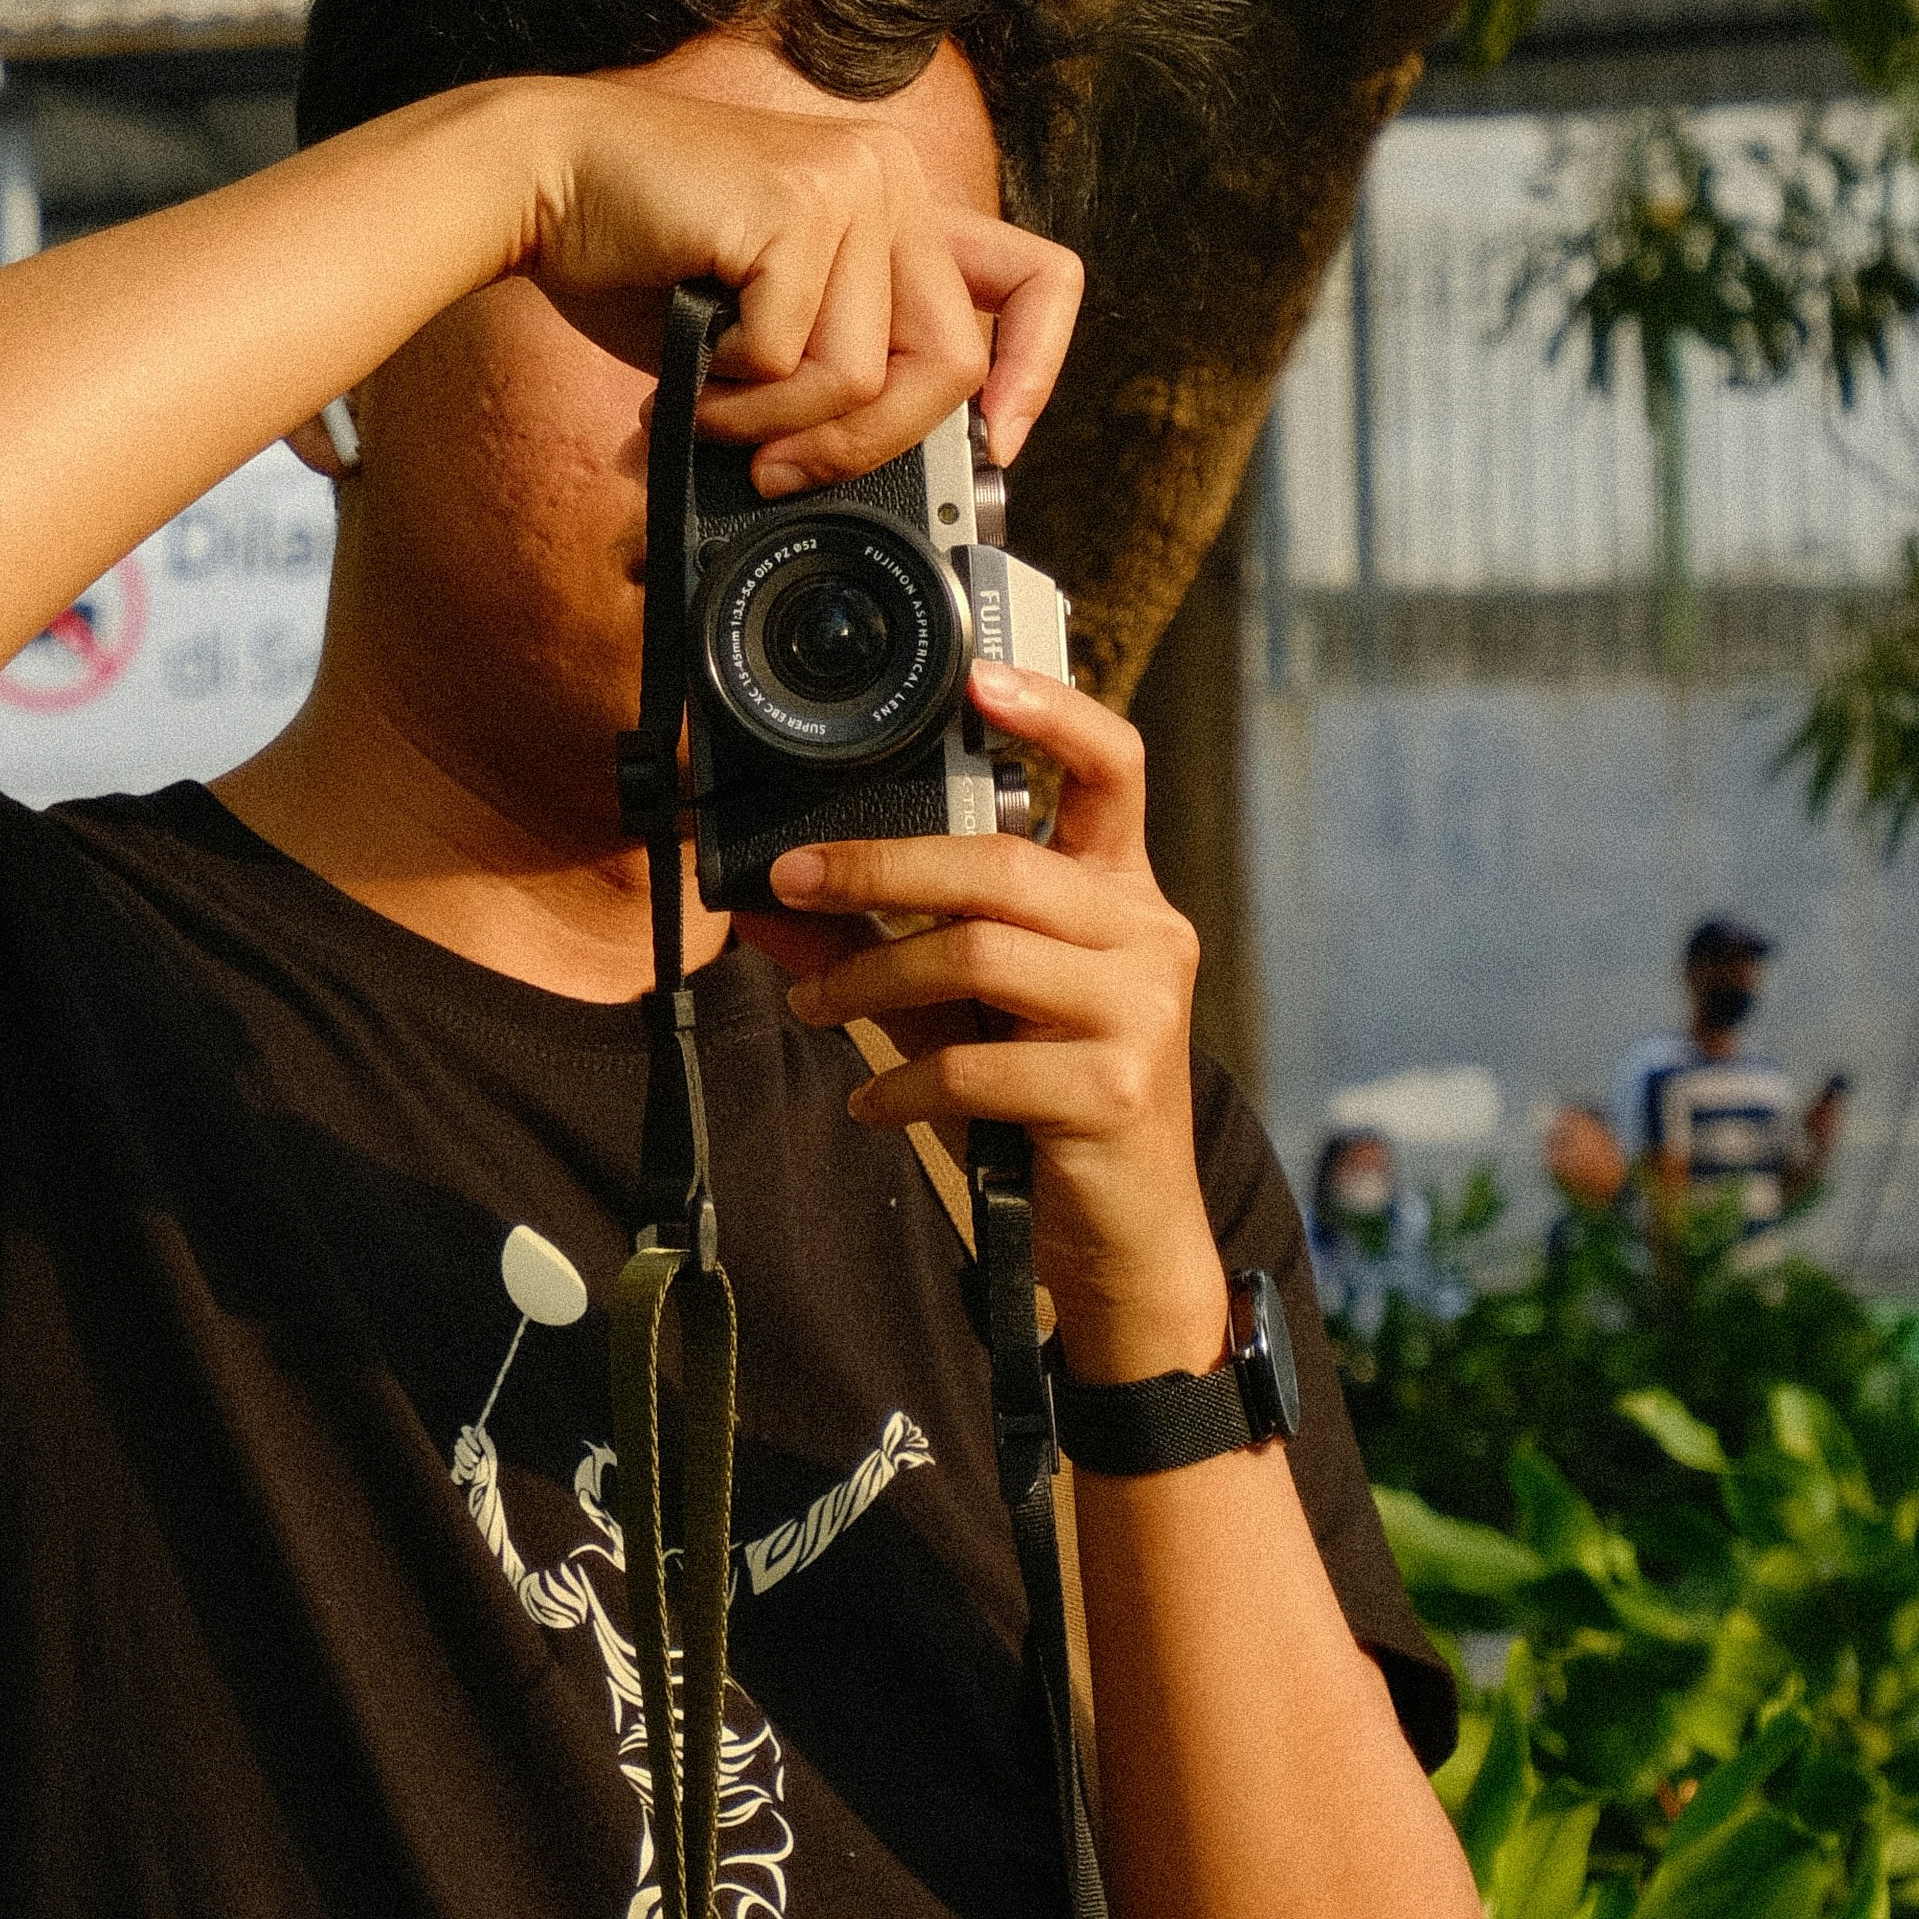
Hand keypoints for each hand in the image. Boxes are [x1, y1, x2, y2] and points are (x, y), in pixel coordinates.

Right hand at [513, 79, 1080, 487]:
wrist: (543, 181)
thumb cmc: (641, 257)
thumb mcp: (768, 323)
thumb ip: (837, 368)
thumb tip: (874, 473)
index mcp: (900, 199)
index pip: (1039, 277)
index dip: (1036, 369)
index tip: (998, 439)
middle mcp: (891, 177)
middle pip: (949, 361)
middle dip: (861, 445)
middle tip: (775, 470)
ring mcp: (852, 183)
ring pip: (859, 375)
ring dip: (769, 425)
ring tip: (704, 406)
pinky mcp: (798, 205)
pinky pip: (788, 359)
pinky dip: (729, 393)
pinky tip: (687, 361)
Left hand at [742, 657, 1230, 1378]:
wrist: (1128, 1241)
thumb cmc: (1044, 1110)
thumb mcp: (965, 1015)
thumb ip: (884, 949)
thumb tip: (770, 899)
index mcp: (1122, 896)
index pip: (1114, 771)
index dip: (1053, 712)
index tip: (975, 677)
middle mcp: (1148, 936)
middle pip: (1002, 863)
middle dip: (877, 868)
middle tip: (790, 877)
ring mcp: (1141, 1012)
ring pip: (978, 952)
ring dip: (869, 977)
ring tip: (815, 1006)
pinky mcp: (1116, 1090)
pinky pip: (979, 1063)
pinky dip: (903, 1082)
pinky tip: (873, 1103)